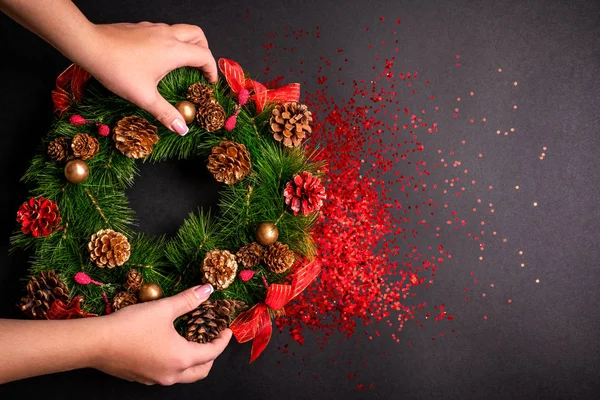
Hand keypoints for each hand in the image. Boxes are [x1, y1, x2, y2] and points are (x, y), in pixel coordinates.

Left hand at [85, 22, 217, 134]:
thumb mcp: (144, 97)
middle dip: (204, 49)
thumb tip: (182, 129)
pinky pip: (163, 31)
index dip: (211, 69)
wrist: (89, 46)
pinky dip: (169, 42)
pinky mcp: (140, 27)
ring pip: (180, 30)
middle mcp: (167, 35)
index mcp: (174, 51)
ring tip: (180, 63)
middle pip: (198, 34)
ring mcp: (153, 28)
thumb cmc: (117, 70)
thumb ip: (166, 113)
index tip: (209, 82)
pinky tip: (156, 57)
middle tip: (200, 67)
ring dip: (187, 44)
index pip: (204, 55)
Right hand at [93, 284, 230, 384]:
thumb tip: (208, 289)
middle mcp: (171, 374)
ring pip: (183, 375)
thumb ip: (188, 300)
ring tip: (192, 342)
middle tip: (213, 339)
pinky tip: (168, 347)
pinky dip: (175, 363)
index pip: (212, 353)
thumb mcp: (164, 308)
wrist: (95, 343)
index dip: (222, 341)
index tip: (226, 330)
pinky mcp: (141, 378)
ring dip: (193, 362)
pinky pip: (166, 374)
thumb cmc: (132, 325)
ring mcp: (155, 379)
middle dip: (211, 356)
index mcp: (181, 358)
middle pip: (201, 371)